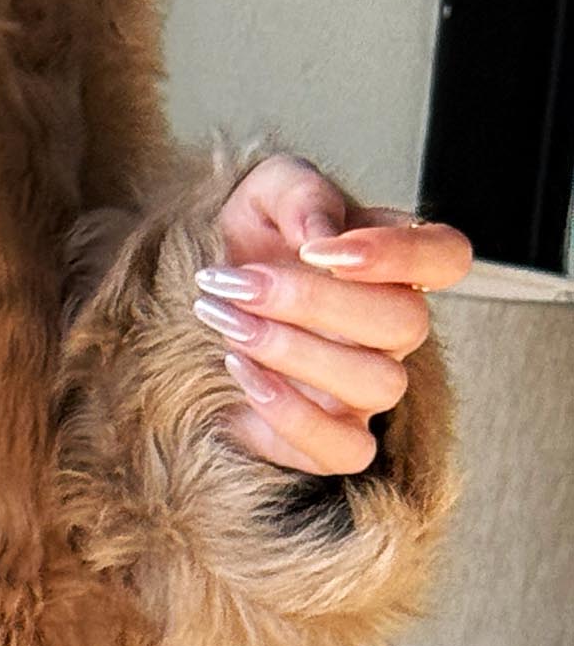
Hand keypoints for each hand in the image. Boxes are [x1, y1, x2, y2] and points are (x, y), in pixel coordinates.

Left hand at [192, 155, 470, 477]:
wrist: (198, 307)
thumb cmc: (244, 245)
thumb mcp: (262, 195)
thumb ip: (297, 193)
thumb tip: (318, 228)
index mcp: (394, 262)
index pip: (447, 256)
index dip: (399, 254)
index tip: (319, 249)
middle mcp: (393, 330)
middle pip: (406, 321)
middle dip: (314, 302)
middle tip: (240, 283)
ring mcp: (367, 390)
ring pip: (379, 384)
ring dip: (296, 353)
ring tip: (229, 324)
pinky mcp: (330, 440)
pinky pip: (345, 451)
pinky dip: (292, 416)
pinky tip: (239, 372)